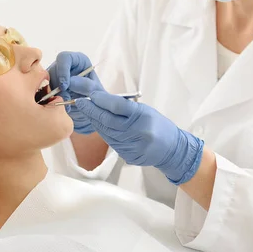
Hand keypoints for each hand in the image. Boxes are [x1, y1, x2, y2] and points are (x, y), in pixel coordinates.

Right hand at [48, 52, 104, 134]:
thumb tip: (71, 82)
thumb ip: (87, 85)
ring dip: (54, 94)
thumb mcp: (96, 91)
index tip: (65, 85)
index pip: (65, 58)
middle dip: (58, 86)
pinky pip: (43, 90)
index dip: (63, 70)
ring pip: (46, 80)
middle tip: (66, 98)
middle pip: (53, 70)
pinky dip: (50, 98)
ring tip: (66, 103)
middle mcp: (65, 65)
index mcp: (78, 60)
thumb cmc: (96, 96)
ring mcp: (55, 74)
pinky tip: (59, 104)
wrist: (90, 108)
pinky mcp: (49, 85)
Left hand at [70, 77, 203, 184]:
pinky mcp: (129, 156)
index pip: (118, 106)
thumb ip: (124, 107)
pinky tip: (100, 126)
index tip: (90, 95)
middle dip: (92, 111)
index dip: (102, 100)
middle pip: (108, 121)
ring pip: (106, 133)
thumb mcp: (145, 110)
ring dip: (95, 122)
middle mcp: (138, 132)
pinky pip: (112, 143)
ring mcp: (133, 147)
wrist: (172, 149)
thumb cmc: (158, 125)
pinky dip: (104, 133)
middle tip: (80, 103)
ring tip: (87, 112)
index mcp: (143, 116)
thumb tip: (100, 99)